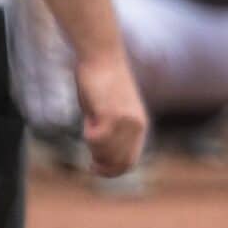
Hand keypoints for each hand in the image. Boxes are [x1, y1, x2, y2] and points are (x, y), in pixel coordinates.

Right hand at [74, 50, 147, 178]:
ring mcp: (126, 121)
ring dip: (92, 146)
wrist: (101, 55)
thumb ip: (107, 131)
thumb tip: (98, 152)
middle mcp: (137, 126)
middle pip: (117, 162)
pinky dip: (88, 134)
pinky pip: (95, 139)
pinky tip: (89, 118)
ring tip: (90, 123)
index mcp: (140, 126)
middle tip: (88, 159)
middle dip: (100, 163)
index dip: (111, 172)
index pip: (129, 162)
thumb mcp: (106, 111)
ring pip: (104, 152)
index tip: (93, 168)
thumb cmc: (100, 81)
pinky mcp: (112, 114)